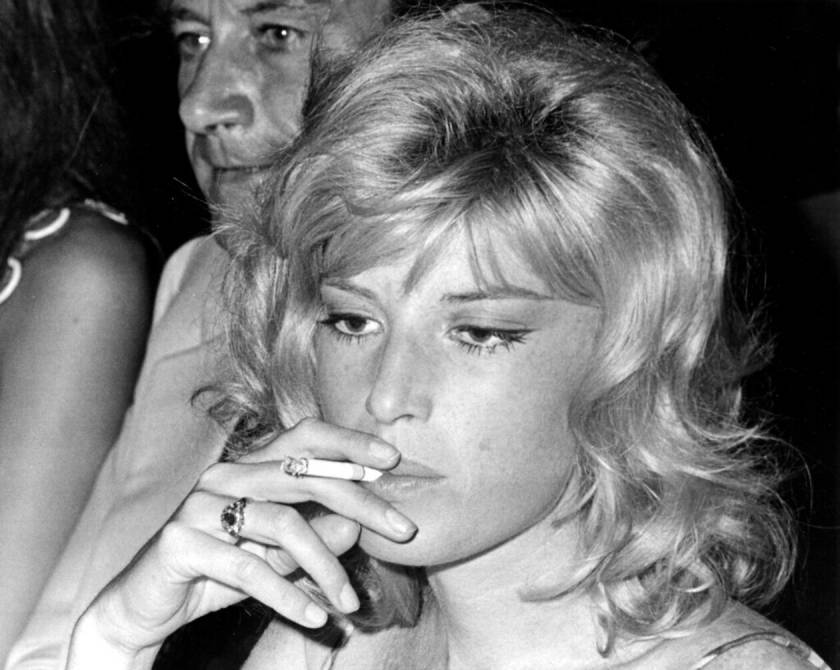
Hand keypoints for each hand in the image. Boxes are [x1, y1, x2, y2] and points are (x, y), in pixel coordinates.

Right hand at [70, 418, 415, 662]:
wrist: (139, 607)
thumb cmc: (215, 573)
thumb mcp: (273, 557)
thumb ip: (311, 538)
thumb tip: (357, 527)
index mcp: (247, 468)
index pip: (304, 437)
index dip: (349, 442)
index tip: (393, 460)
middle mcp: (224, 476)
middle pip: (305, 477)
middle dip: (361, 503)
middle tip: (404, 531)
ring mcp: (198, 506)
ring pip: (282, 525)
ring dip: (326, 567)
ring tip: (351, 602)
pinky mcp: (180, 543)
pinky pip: (247, 569)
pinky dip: (288, 595)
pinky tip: (317, 617)